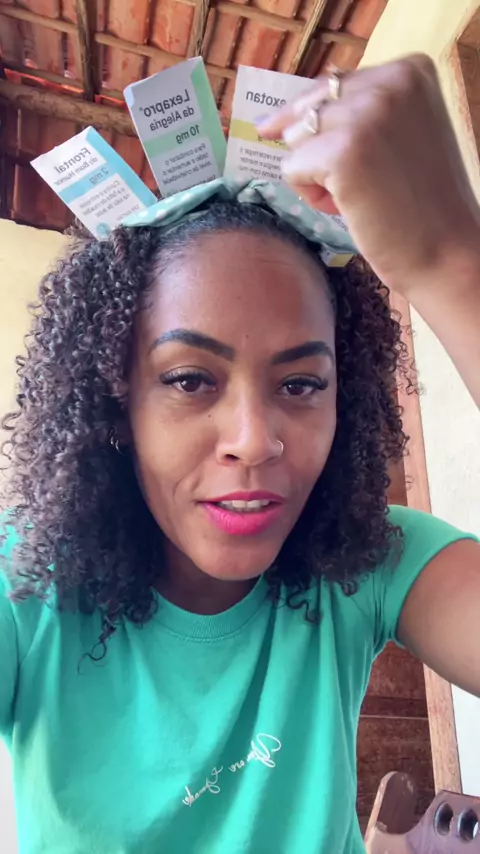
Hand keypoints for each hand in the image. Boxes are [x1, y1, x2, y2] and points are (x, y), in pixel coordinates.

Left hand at [257, 55, 479, 296]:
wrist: (445, 253)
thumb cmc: (418, 203)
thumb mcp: (399, 133)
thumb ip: (359, 111)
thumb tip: (275, 120)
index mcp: (409, 70)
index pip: (332, 86)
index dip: (332, 131)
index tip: (363, 160)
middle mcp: (391, 80)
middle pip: (310, 110)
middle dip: (321, 152)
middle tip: (370, 184)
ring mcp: (366, 114)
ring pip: (296, 138)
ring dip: (316, 174)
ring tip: (362, 195)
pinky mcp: (342, 152)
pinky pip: (291, 168)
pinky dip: (312, 196)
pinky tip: (350, 208)